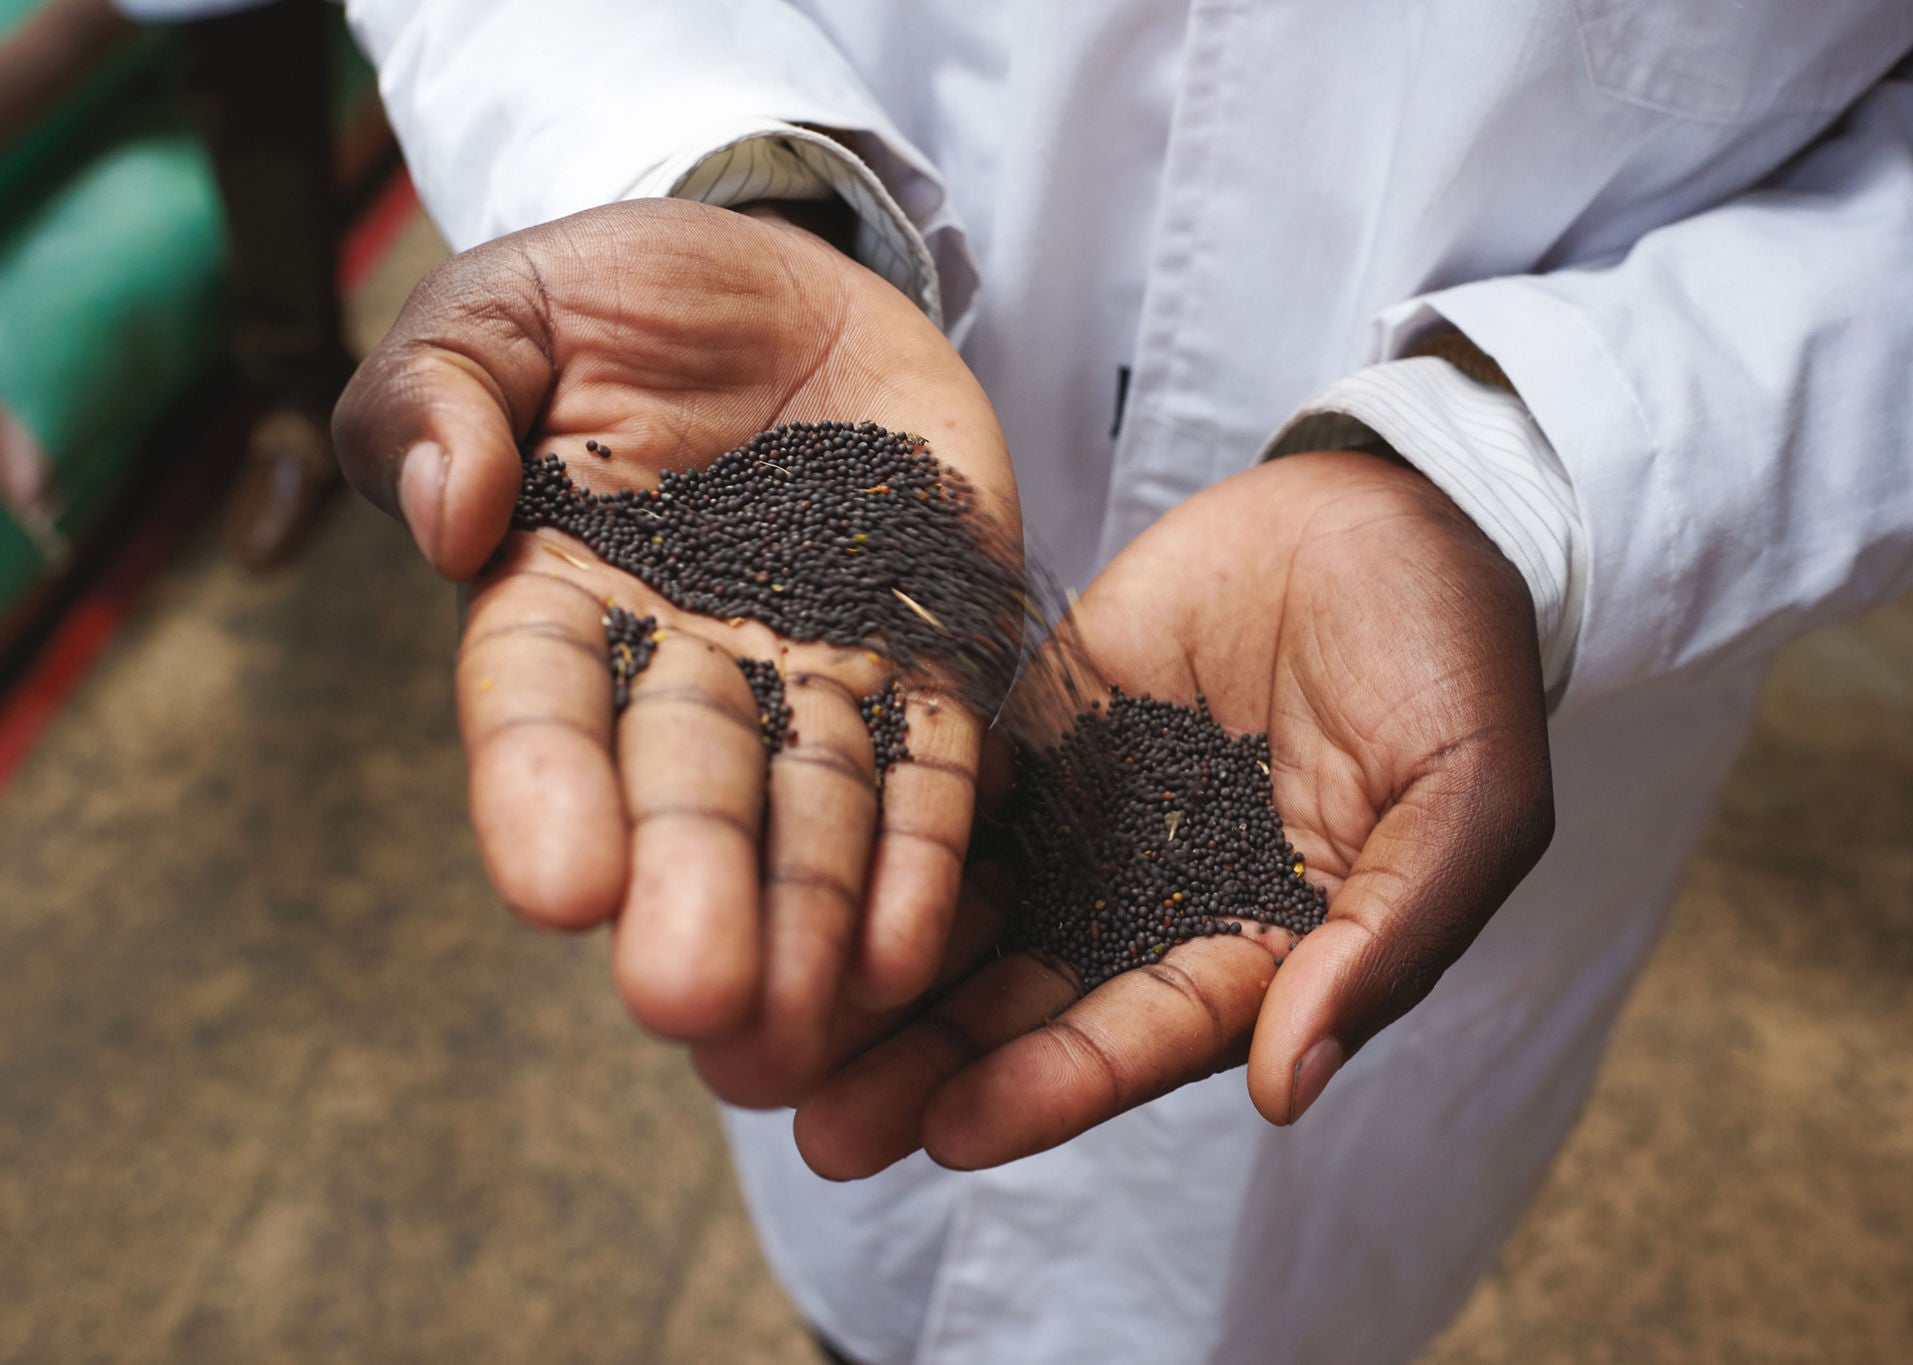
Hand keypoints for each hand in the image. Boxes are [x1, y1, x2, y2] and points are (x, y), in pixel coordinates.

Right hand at [333, 200, 1018, 1097]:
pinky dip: (923, 854)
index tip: (559, 892)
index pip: (539, 702)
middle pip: (684, 783)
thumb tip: (449, 514)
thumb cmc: (619, 298)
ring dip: (807, 911)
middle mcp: (683, 656)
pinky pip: (930, 761)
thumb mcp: (505, 308)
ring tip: (803, 1020)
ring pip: (810, 802)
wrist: (792, 279)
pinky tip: (912, 950)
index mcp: (557, 588)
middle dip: (690, 887)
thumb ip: (439, 392)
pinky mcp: (929, 653)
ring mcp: (814, 664)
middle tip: (690, 997)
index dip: (545, 792)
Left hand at [793, 449, 1552, 1174]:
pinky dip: (878, 843)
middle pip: (1029, 1004)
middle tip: (814, 1128)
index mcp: (1261, 946)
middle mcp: (1158, 903)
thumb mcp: (1463, 805)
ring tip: (762, 1035)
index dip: (1052, 1085)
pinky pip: (951, 797)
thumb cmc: (1452, 661)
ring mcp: (1092, 818)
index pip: (1145, 1034)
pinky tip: (793, 879)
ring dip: (875, 978)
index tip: (949, 1132)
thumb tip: (1292, 1088)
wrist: (1388, 510)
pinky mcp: (1038, 733)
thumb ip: (1382, 943)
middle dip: (925, 1067)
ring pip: (969, 916)